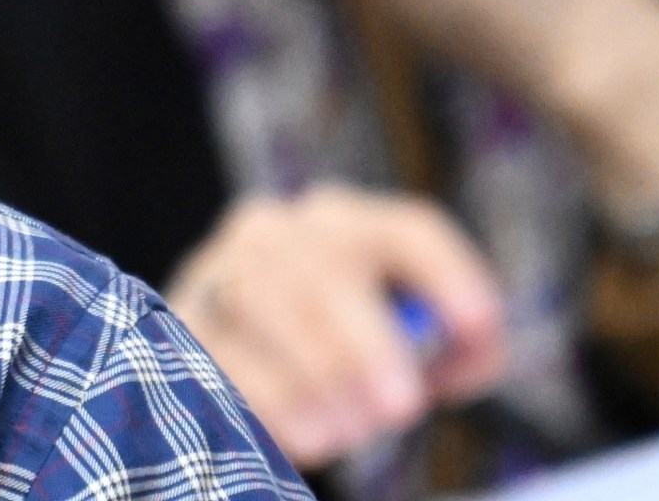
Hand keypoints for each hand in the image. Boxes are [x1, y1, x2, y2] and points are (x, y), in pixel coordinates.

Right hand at [166, 185, 505, 467]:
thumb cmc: (338, 354)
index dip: (450, 274)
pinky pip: (224, 351)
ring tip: (353, 430)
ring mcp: (220, 268)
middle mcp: (278, 230)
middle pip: (330, 267)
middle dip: (369, 342)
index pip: (409, 230)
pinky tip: (309, 433)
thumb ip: (446, 345)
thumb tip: (467, 352)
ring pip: (268, 301)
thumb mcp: (399, 342)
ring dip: (319, 373)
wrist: (225, 358)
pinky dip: (275, 399)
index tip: (478, 328)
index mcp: (346, 224)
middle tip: (402, 407)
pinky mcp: (180, 318)